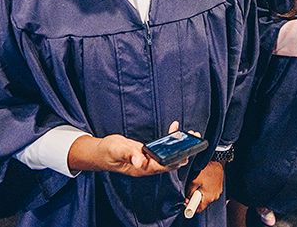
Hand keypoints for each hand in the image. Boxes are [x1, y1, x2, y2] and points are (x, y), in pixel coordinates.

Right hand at [68, 120, 189, 176]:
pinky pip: (163, 148)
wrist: (101, 152)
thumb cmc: (108, 152)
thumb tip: (140, 161)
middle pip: (170, 161)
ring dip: (180, 145)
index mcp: (142, 169)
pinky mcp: (148, 153)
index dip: (175, 160)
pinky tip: (174, 128)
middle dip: (183, 150)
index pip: (163, 166)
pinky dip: (170, 139)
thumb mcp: (116, 150)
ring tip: (191, 133)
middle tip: (194, 138)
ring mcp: (148, 160)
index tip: (187, 152)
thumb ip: (128, 155)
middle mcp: (148, 166)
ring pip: (168, 154)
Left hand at [186, 161, 223, 213]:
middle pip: (203, 204)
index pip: (199, 209)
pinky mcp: (219, 189)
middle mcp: (214, 197)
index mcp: (208, 197)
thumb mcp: (194, 181)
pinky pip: (211, 193)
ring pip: (207, 198)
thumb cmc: (206, 171)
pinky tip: (205, 182)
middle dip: (196, 198)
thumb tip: (187, 200)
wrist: (217, 163)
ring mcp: (218, 193)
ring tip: (200, 184)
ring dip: (202, 193)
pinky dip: (207, 190)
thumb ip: (190, 192)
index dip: (191, 207)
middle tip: (192, 190)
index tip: (187, 203)